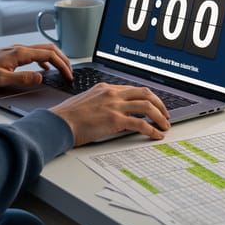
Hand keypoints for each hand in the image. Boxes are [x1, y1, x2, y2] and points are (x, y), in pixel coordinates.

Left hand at [0, 43, 71, 88]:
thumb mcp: (2, 79)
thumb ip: (22, 78)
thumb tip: (41, 77)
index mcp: (20, 53)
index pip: (49, 55)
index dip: (62, 65)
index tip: (68, 75)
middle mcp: (20, 49)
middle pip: (49, 49)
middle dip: (63, 60)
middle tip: (70, 72)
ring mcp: (17, 50)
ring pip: (43, 50)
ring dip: (55, 59)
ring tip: (62, 70)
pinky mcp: (13, 55)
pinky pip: (35, 54)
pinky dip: (45, 60)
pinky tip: (45, 70)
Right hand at [50, 83, 170, 145]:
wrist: (59, 123)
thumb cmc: (68, 116)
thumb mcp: (86, 101)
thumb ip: (102, 102)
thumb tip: (113, 111)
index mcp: (105, 88)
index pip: (133, 89)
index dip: (148, 97)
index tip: (154, 105)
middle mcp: (112, 94)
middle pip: (145, 93)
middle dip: (160, 104)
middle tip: (165, 115)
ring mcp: (115, 106)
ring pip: (147, 107)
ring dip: (160, 117)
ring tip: (165, 126)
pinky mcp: (115, 120)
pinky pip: (141, 124)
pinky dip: (152, 130)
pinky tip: (156, 135)